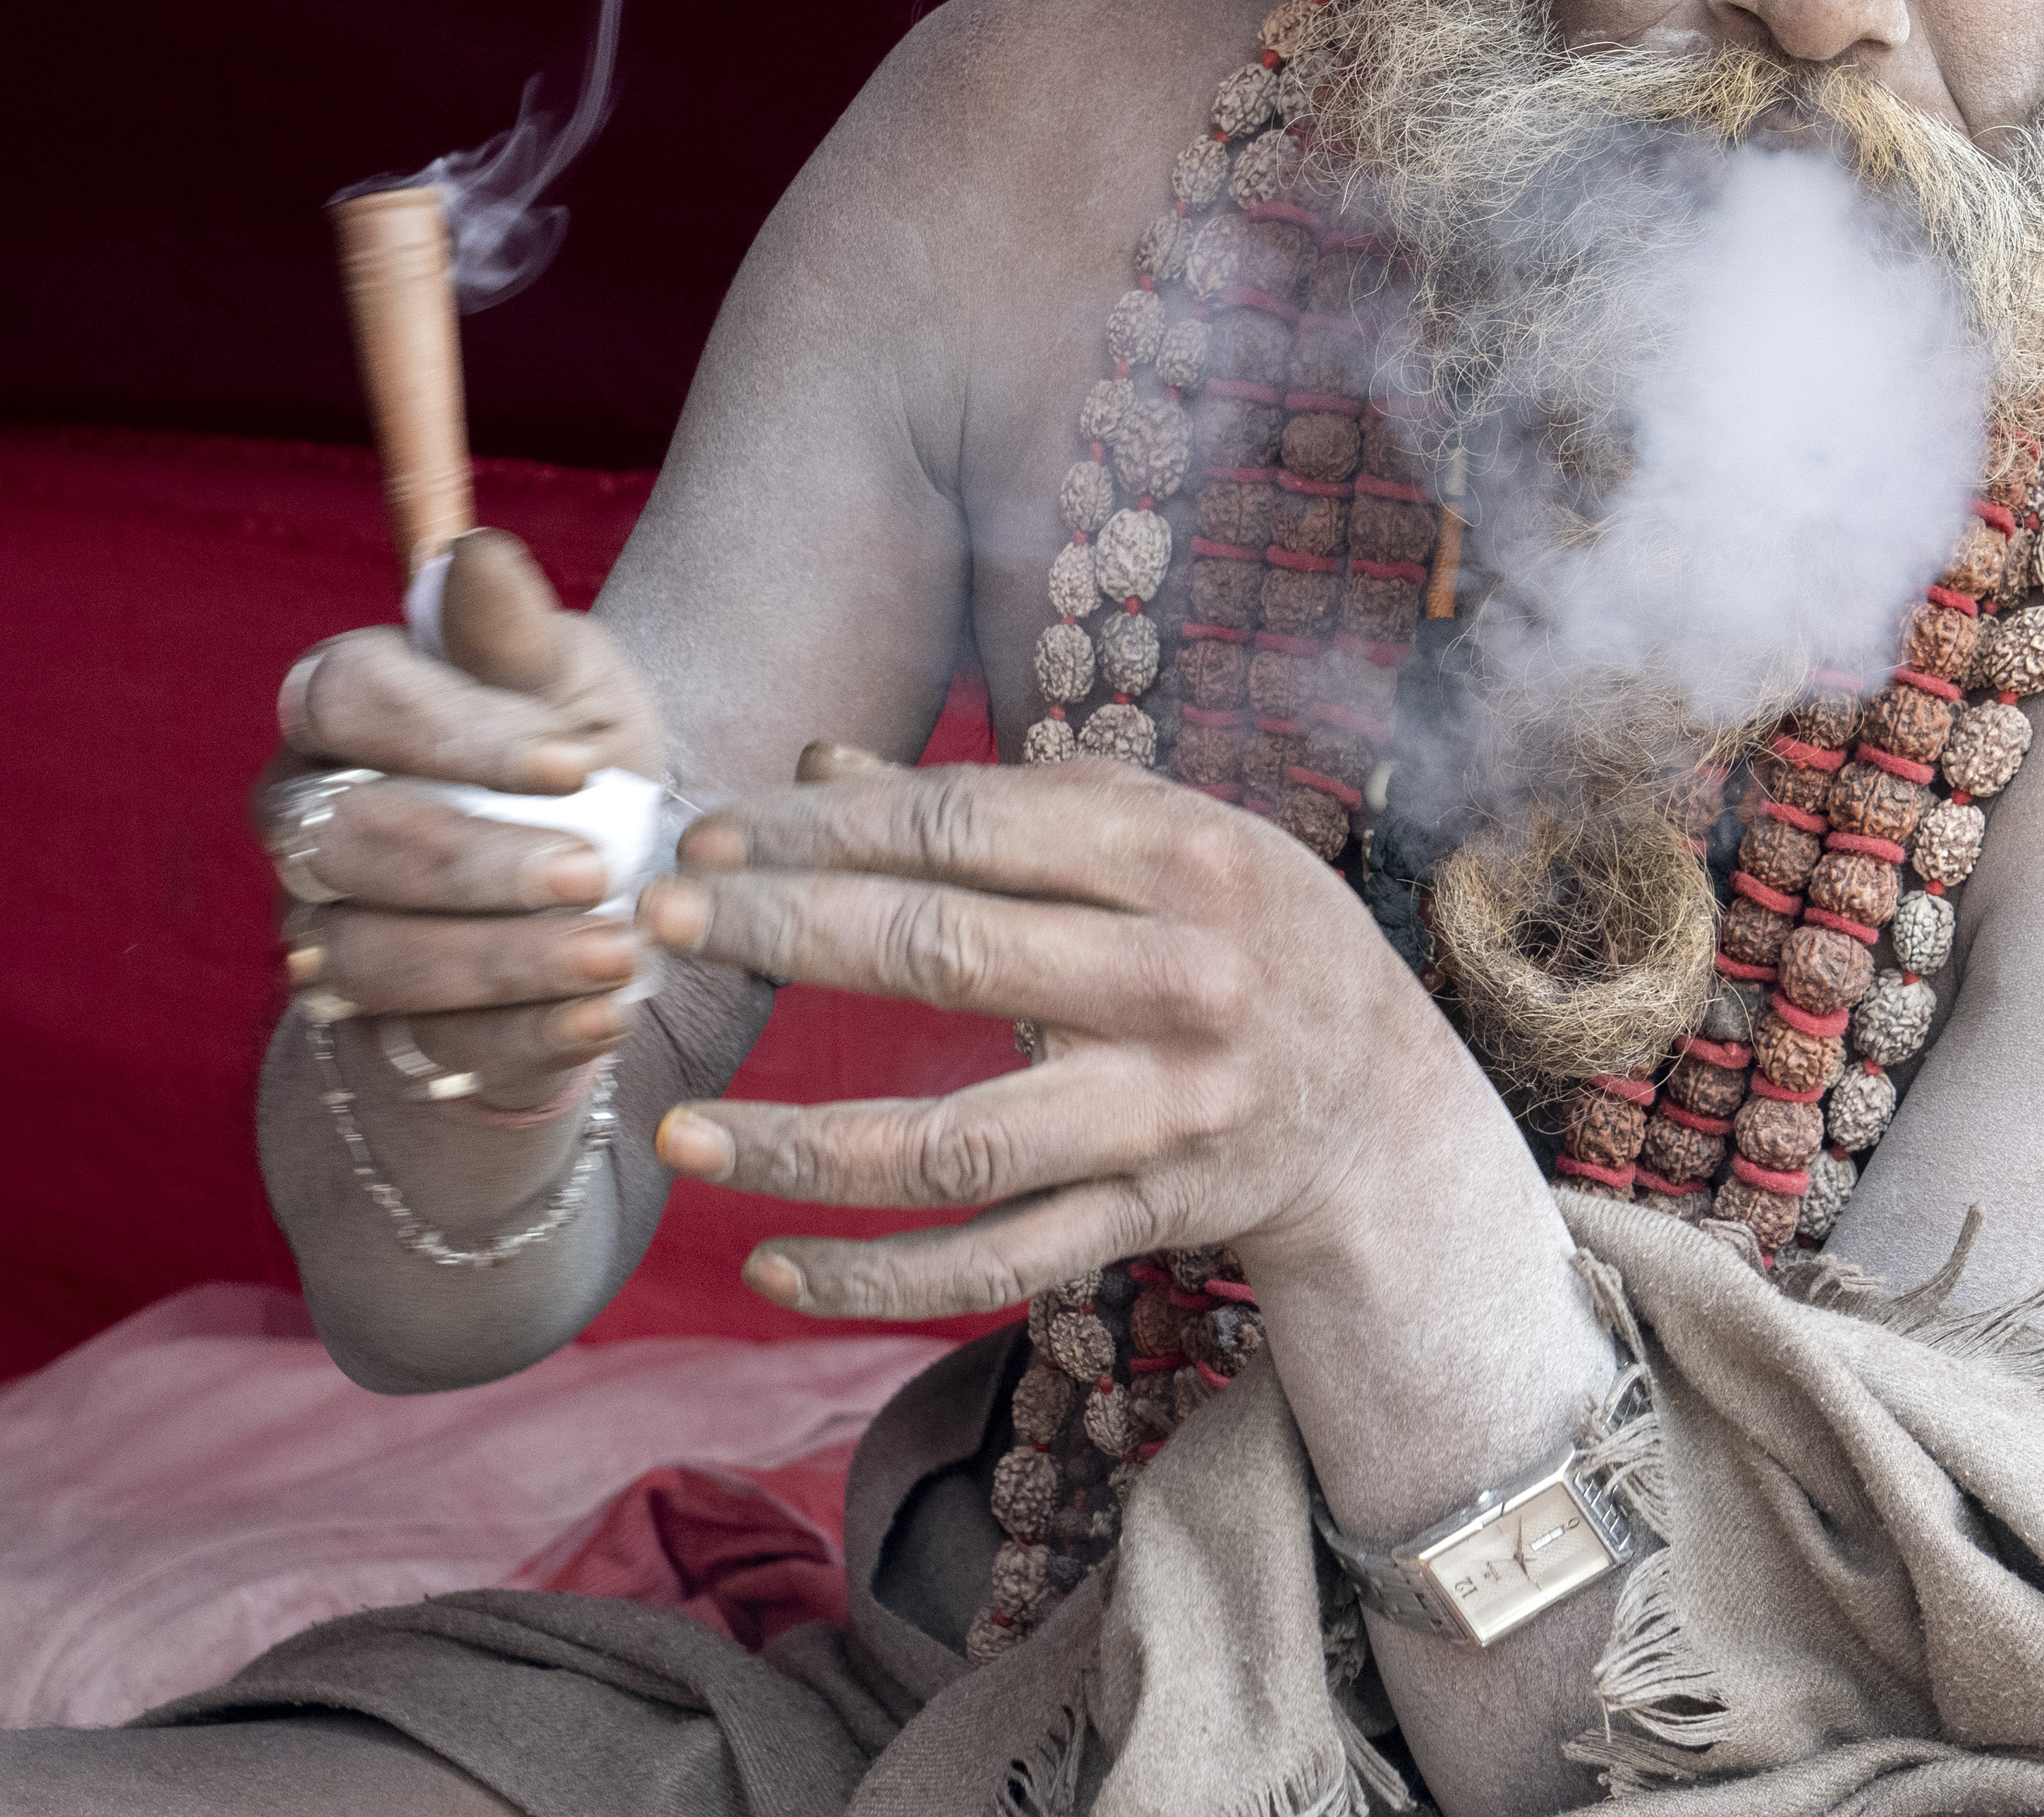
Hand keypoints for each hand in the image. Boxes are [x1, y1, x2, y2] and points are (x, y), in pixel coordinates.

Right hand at [263, 530, 668, 1114]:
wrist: (606, 889)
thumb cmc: (576, 760)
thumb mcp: (571, 686)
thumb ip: (515, 636)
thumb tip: (477, 555)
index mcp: (340, 709)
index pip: (350, 699)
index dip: (452, 734)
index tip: (573, 763)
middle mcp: (304, 821)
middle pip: (349, 840)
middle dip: (476, 862)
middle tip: (595, 872)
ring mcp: (320, 930)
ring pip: (369, 957)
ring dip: (501, 961)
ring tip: (615, 955)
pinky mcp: (368, 1029)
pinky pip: (422, 1045)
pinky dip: (522, 1035)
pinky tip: (602, 1017)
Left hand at [639, 749, 1458, 1315]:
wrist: (1383, 1104)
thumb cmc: (1247, 934)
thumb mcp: (1162, 838)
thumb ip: (999, 806)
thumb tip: (819, 765)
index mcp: (1182, 854)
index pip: (969, 829)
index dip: (826, 828)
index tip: (712, 836)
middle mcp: (1179, 980)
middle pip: (947, 954)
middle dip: (787, 933)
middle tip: (659, 925)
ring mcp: (1164, 1112)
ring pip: (955, 1143)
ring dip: (801, 1142)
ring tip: (678, 1129)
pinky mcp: (1149, 1216)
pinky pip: (994, 1264)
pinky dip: (877, 1278)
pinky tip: (771, 1266)